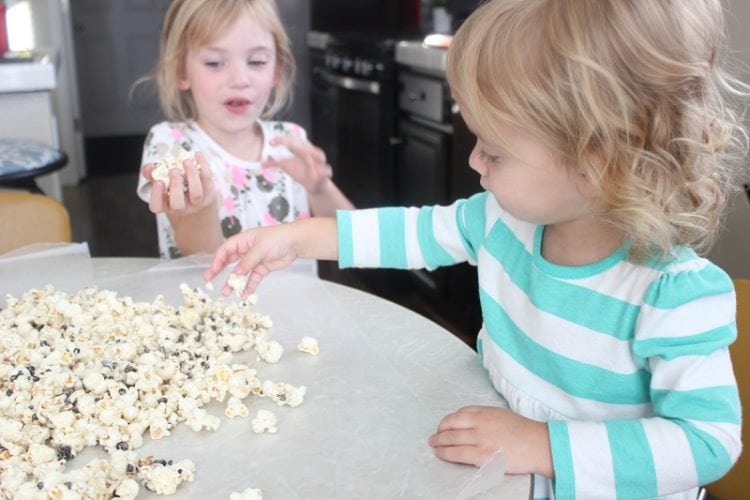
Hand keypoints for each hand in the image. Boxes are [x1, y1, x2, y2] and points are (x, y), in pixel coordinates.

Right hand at [142, 152, 215, 214]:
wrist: (198, 198)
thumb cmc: (174, 188)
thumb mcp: (161, 182)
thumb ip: (152, 174)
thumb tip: (149, 167)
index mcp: (165, 205)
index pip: (156, 206)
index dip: (156, 195)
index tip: (158, 181)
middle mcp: (181, 208)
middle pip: (178, 204)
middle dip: (175, 186)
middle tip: (173, 170)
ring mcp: (197, 203)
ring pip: (196, 193)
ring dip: (192, 176)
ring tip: (187, 161)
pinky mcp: (209, 195)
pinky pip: (208, 182)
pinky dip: (204, 166)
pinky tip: (198, 155)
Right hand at [203, 224, 299, 297]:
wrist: (295, 243)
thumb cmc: (277, 238)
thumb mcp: (260, 248)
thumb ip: (247, 261)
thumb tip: (236, 273)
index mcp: (242, 241)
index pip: (225, 250)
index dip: (217, 261)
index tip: (212, 272)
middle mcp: (245, 250)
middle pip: (229, 262)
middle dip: (218, 272)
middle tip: (209, 281)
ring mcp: (253, 260)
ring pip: (240, 273)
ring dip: (233, 282)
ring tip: (226, 293)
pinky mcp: (262, 268)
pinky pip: (253, 279)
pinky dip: (249, 287)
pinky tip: (245, 295)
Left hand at [265, 135, 332, 194]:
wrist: (314, 186)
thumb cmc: (301, 173)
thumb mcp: (287, 167)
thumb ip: (275, 163)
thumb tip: (261, 162)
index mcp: (302, 149)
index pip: (292, 140)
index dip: (282, 140)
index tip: (271, 143)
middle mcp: (311, 153)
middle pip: (305, 145)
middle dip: (296, 144)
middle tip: (285, 143)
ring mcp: (320, 163)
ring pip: (319, 155)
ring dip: (314, 154)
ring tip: (307, 154)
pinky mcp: (326, 174)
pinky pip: (327, 171)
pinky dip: (325, 171)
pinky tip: (321, 173)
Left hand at [429, 405, 552, 476]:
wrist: (538, 445)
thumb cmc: (524, 432)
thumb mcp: (502, 415)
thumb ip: (485, 417)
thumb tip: (469, 423)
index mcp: (485, 412)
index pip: (459, 414)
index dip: (448, 420)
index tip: (444, 425)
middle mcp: (480, 423)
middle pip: (451, 425)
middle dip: (439, 431)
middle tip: (434, 436)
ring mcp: (480, 439)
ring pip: (451, 439)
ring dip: (439, 442)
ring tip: (434, 445)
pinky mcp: (482, 455)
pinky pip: (457, 453)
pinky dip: (446, 453)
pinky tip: (441, 454)